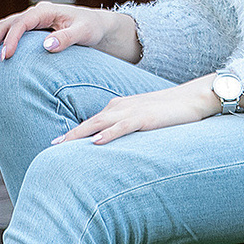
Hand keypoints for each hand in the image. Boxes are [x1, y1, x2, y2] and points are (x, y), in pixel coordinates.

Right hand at [0, 1, 140, 65]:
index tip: (5, 57)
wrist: (96, 26)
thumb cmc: (91, 28)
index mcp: (45, 11)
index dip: (11, 39)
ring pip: (2, 29)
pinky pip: (7, 35)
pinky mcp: (29, 31)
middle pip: (6, 24)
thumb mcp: (84, 33)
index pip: (22, 23)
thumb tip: (47, 46)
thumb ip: (67, 38)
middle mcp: (34, 14)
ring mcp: (30, 21)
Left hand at [54, 79, 218, 146]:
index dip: (74, 132)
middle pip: (89, 122)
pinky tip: (97, 142)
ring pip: (100, 123)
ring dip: (81, 134)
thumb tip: (111, 144)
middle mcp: (120, 107)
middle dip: (70, 134)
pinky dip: (109, 134)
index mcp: (118, 106)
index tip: (57, 143)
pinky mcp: (145, 118)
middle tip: (52, 145)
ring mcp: (131, 111)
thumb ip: (125, 127)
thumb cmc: (168, 110)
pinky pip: (123, 127)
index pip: (91, 121)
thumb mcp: (142, 118)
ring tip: (64, 145)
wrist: (192, 98)